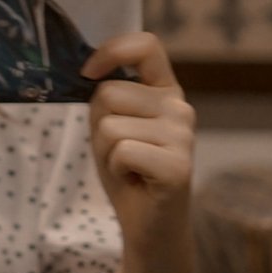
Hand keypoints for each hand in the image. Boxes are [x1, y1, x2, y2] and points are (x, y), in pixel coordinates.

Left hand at [81, 32, 193, 252]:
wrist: (149, 226)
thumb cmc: (127, 172)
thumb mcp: (109, 126)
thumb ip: (106, 97)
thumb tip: (90, 71)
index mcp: (165, 91)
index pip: (146, 45)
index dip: (111, 51)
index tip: (88, 72)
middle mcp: (180, 107)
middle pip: (109, 92)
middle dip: (99, 125)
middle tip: (120, 152)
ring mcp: (183, 135)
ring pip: (109, 125)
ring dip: (106, 152)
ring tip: (128, 168)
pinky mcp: (178, 164)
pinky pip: (120, 150)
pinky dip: (115, 169)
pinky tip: (136, 181)